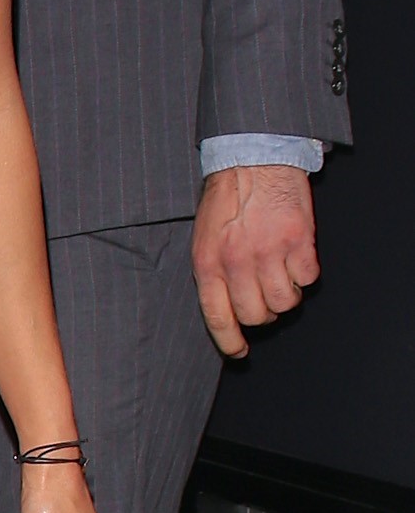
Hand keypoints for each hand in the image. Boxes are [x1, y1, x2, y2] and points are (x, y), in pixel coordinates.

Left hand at [193, 164, 318, 359]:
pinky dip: (305, 273)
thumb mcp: (204, 238)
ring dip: (285, 294)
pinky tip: (295, 256)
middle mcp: (237, 262)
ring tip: (280, 273)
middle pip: (256, 315)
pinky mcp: (297, 241)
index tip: (239, 352)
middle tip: (264, 297)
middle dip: (262, 314)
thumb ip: (212, 272)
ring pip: (285, 302)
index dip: (229, 341)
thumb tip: (224, 311)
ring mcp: (269, 252)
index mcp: (208, 263)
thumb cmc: (226, 200)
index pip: (217, 317)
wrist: (253, 160)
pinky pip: (307, 278)